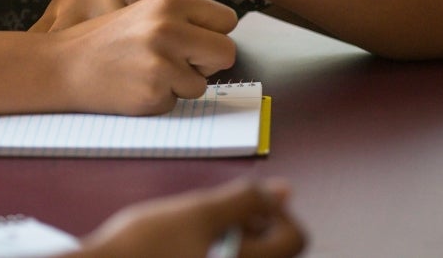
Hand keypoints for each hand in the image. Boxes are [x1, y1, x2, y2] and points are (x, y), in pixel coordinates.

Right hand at [51, 0, 236, 114]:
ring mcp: (162, 62)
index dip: (213, 34)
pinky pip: (179, 102)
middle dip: (208, 63)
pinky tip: (136, 87)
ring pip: (203, 83)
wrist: (63, 66)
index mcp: (168, 3)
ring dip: (181, 84)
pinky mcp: (154, 92)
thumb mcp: (143, 14)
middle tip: (180, 64)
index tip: (197, 42)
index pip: (226, 19)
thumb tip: (220, 39)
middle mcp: (168, 29)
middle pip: (226, 52)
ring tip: (147, 74)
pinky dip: (161, 99)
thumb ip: (181, 22)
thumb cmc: (104, 42)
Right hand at [80, 178, 305, 257]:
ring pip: (247, 252)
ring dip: (231, 235)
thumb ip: (246, 199)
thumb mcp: (198, 211)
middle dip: (249, 222)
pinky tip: (187, 244)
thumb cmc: (147, 246)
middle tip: (212, 215)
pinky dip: (217, 248)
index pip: (295, 238)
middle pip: (272, 247)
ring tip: (194, 230)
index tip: (243, 202)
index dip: (276, 211)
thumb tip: (283, 191)